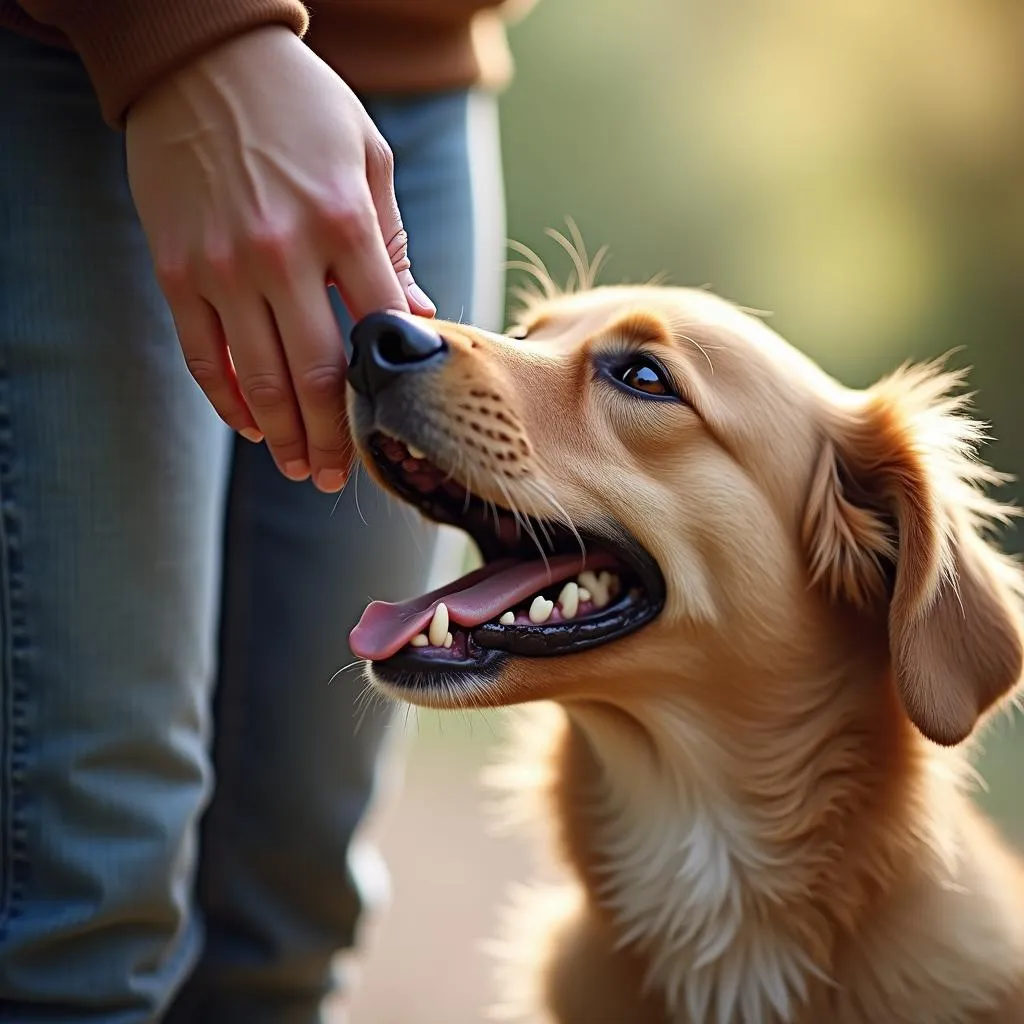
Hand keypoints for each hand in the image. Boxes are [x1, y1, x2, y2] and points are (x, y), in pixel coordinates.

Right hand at [125, 25, 434, 491]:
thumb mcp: (367, 160)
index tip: (396, 423)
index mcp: (343, 222)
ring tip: (299, 470)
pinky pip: (203, 357)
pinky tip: (251, 425)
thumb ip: (391, 245)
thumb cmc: (302, 107)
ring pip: (259, 379)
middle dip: (335, 438)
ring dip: (284, 436)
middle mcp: (281, 252)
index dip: (390, 388)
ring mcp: (222, 266)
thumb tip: (417, 321)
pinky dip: (228, 400)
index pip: (379, 330)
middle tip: (339, 478)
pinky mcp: (176, 271)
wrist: (198, 58)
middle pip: (319, 375)